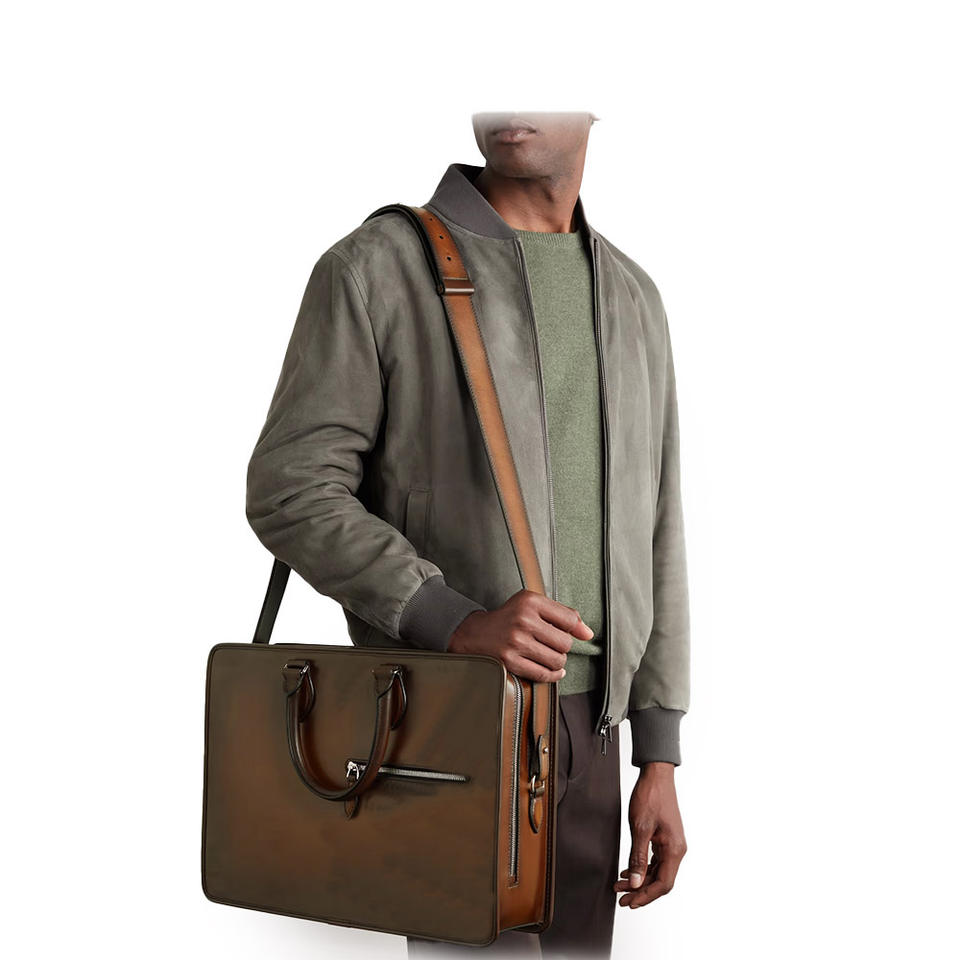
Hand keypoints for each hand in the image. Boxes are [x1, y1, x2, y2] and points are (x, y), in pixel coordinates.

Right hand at [447, 589, 592, 681]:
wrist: (475, 633)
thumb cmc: (509, 618)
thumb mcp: (532, 604)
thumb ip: (562, 614)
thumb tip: (588, 633)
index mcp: (530, 601)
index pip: (569, 619)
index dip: (577, 629)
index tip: (579, 634)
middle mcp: (523, 620)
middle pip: (565, 643)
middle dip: (563, 647)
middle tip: (554, 645)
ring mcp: (516, 642)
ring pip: (557, 660)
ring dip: (557, 662)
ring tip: (550, 656)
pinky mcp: (510, 661)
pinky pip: (542, 674)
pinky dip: (552, 675)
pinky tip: (552, 670)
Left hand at [615, 762, 686, 907]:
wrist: (656, 775)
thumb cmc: (650, 797)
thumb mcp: (640, 829)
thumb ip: (638, 858)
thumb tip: (635, 883)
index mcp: (674, 850)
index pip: (663, 884)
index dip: (646, 896)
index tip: (629, 902)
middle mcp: (676, 850)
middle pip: (660, 881)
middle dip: (640, 891)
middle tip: (621, 899)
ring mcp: (672, 844)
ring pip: (657, 871)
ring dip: (640, 881)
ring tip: (620, 886)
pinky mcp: (665, 838)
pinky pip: (656, 860)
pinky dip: (642, 868)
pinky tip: (628, 871)